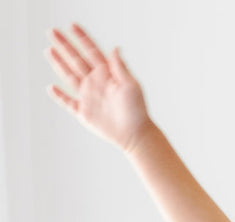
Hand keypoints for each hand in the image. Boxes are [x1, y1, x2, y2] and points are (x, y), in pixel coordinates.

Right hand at [46, 24, 151, 151]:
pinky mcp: (84, 113)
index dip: (82, 38)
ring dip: (59, 64)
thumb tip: (115, 48)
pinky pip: (68, 102)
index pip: (91, 52)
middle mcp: (95, 83)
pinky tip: (51, 88)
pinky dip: (59, 96)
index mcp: (107, 75)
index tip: (72, 25)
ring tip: (49, 50)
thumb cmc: (137, 110)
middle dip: (64, 46)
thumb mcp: (131, 85)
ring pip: (69, 77)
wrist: (135, 135)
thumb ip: (120, 67)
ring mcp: (88, 97)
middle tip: (52, 31)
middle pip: (76, 60)